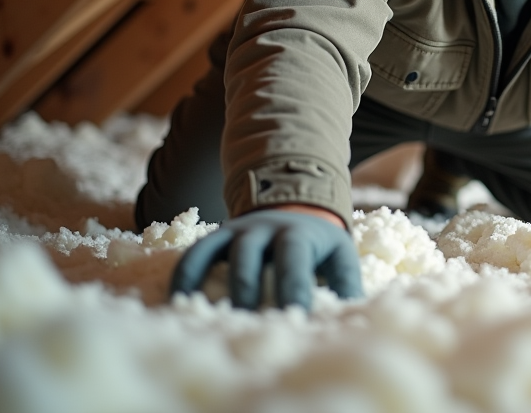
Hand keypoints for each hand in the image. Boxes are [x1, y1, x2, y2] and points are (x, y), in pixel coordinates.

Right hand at [170, 207, 362, 308]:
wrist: (295, 205)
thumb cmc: (319, 245)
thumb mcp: (339, 254)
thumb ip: (346, 282)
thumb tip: (351, 315)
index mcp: (299, 234)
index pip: (293, 259)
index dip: (292, 287)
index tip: (292, 316)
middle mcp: (265, 228)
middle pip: (251, 254)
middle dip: (247, 288)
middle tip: (246, 323)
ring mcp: (237, 231)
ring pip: (219, 252)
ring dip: (211, 283)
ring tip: (213, 318)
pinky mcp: (217, 237)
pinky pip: (196, 254)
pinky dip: (185, 275)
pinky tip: (179, 301)